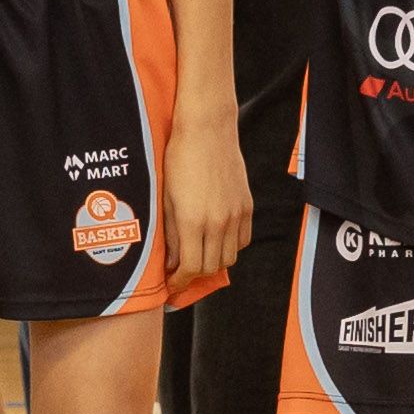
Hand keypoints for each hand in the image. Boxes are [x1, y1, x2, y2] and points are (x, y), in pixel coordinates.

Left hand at [159, 119, 253, 285]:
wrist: (207, 130)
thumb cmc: (179, 158)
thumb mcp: (166, 198)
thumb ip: (170, 233)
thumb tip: (173, 261)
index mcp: (192, 221)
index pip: (191, 268)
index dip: (181, 281)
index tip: (174, 283)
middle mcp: (218, 222)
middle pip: (211, 267)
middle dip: (196, 275)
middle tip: (183, 271)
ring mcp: (235, 214)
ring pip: (230, 257)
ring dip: (214, 262)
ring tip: (200, 254)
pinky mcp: (247, 205)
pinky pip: (243, 239)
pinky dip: (231, 246)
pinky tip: (217, 238)